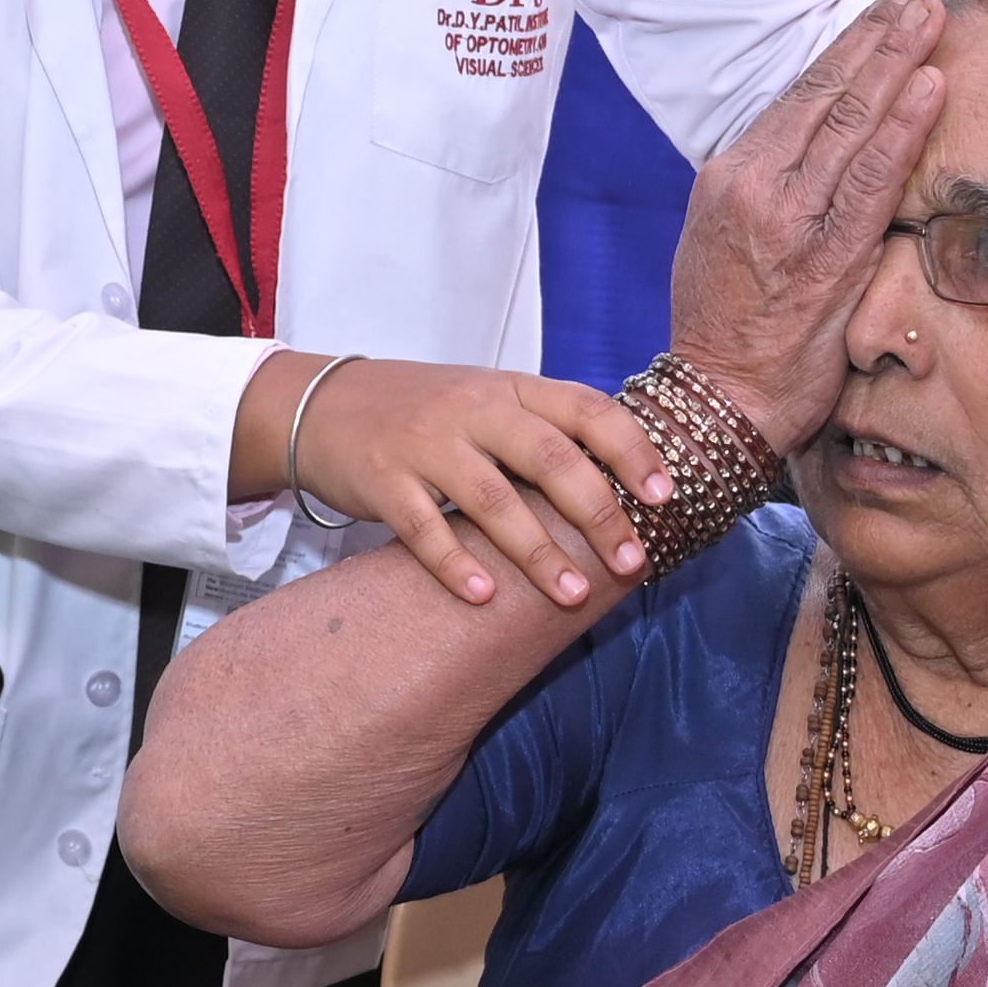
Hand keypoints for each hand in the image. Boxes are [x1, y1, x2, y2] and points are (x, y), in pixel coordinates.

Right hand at [266, 357, 662, 612]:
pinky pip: (424, 527)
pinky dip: (456, 564)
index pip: (586, 409)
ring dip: (538, 552)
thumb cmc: (425, 413)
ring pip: (493, 499)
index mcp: (511, 388)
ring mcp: (426, 444)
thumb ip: (546, 431)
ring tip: (573, 595)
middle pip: (549, 458)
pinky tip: (485, 598)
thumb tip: (628, 485)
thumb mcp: (488, 402)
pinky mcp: (383, 480)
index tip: (665, 498)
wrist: (321, 404)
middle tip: (632, 563)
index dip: (631, 451)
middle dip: (597, 513)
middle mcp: (473, 409)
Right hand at [666, 0, 953, 451]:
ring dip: (898, 62)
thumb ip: (779, 189)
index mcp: (732, 174)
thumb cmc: (732, 324)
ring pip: (850, 123)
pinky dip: (902, 130)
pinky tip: (930, 89)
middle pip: (826, 92)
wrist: (719, 396)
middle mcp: (755, 183)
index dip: (850, 49)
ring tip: (933, 18)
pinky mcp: (823, 255)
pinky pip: (871, 180)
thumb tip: (830, 147)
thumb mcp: (733, 239)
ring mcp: (788, 217)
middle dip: (879, 36)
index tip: (887, 14)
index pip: (801, 95)